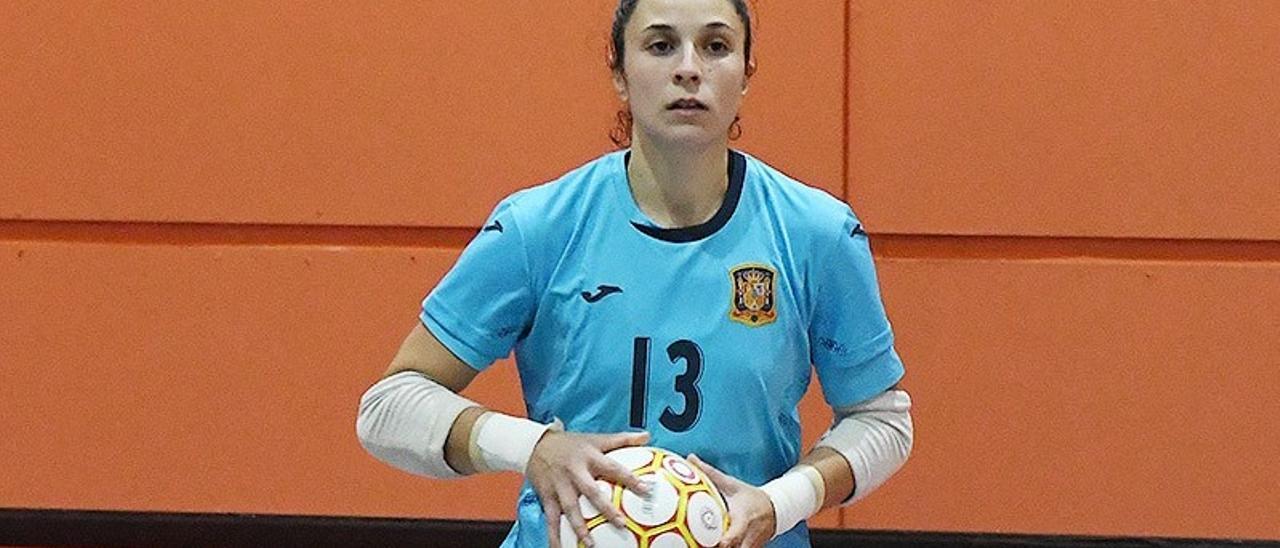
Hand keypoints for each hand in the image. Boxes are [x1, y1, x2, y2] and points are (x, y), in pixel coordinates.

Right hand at [527, 430, 650, 547]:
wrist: (535, 445)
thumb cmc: (571, 444)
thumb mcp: (596, 439)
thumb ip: (622, 439)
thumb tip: (647, 436)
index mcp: (589, 457)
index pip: (612, 467)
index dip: (629, 478)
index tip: (645, 489)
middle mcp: (575, 472)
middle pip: (591, 491)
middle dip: (605, 508)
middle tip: (621, 524)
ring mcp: (560, 485)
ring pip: (571, 508)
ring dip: (580, 527)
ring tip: (590, 543)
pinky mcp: (547, 496)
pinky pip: (551, 519)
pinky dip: (554, 536)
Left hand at [688, 454, 776, 547]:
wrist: (776, 509)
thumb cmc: (750, 497)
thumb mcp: (732, 484)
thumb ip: (710, 473)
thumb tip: (690, 458)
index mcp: (743, 520)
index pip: (733, 536)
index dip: (723, 542)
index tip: (710, 542)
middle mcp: (747, 537)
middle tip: (696, 545)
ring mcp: (749, 547)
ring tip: (699, 546)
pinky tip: (708, 546)